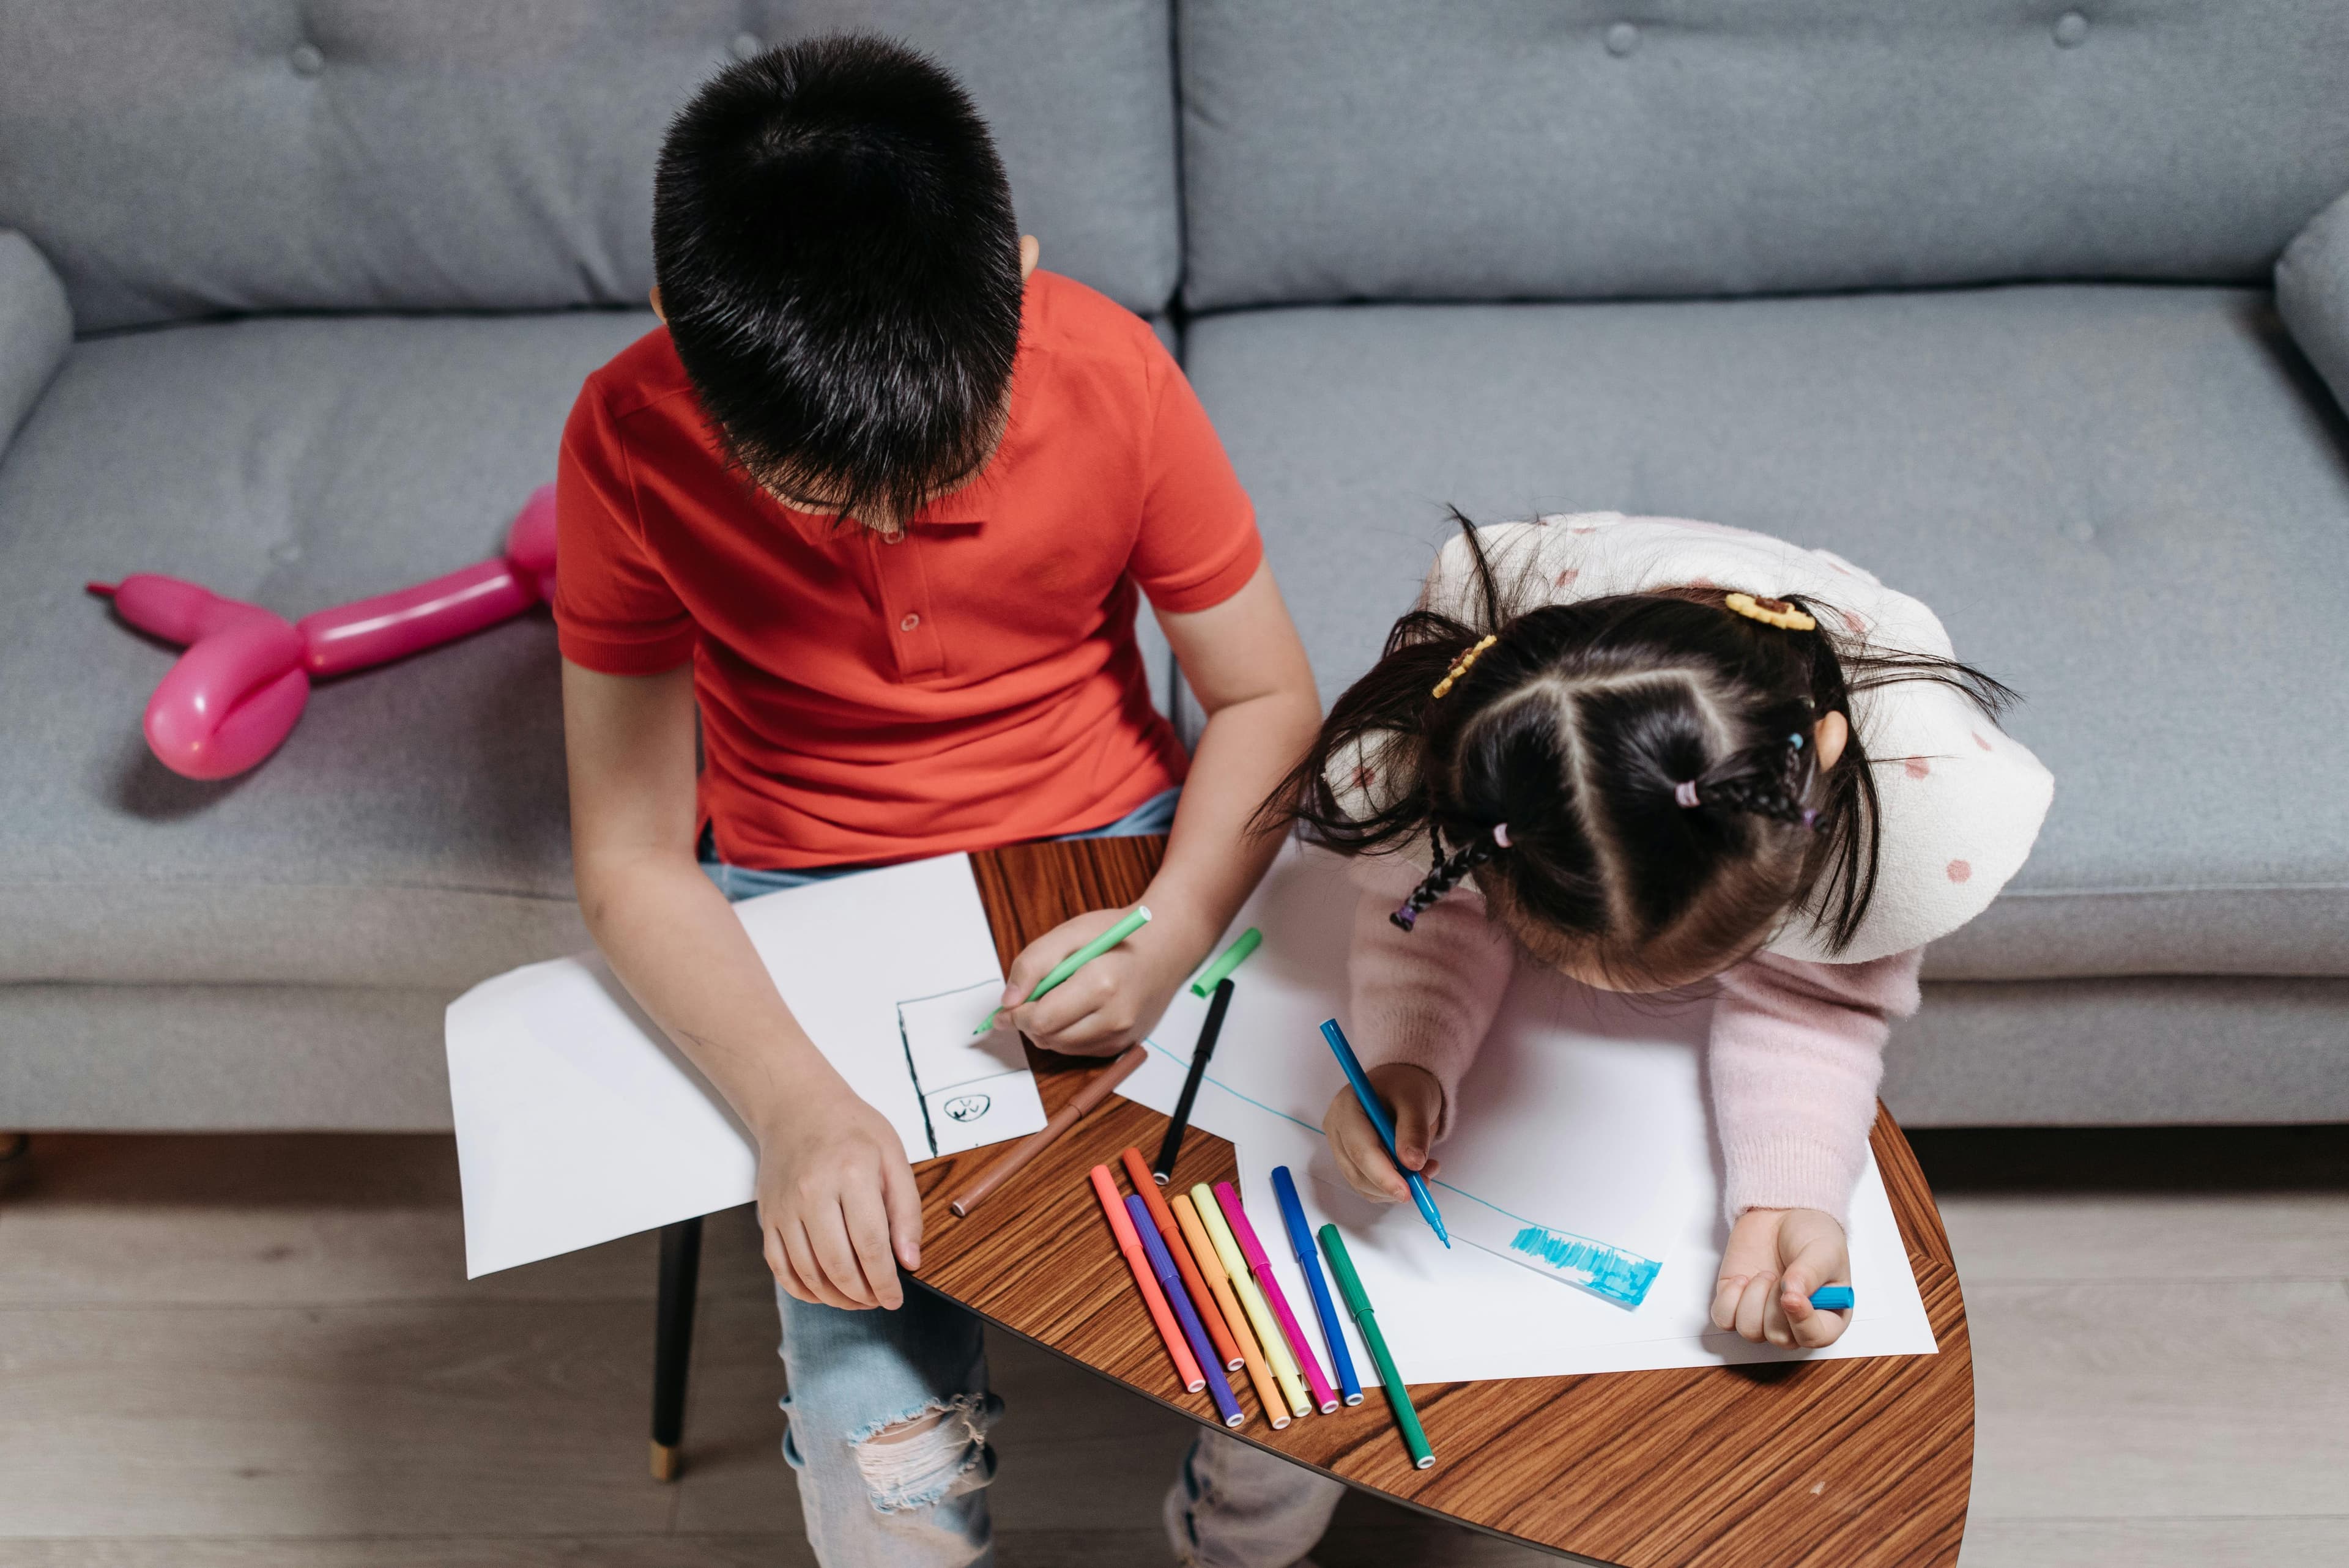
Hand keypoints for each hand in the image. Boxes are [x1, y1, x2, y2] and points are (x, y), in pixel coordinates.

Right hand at [754, 1084, 922, 1310]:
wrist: (798, 1108)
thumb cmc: (852, 1131)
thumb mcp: (893, 1158)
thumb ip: (906, 1211)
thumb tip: (910, 1261)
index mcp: (852, 1174)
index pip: (870, 1245)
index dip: (885, 1281)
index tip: (895, 1298)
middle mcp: (813, 1192)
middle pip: (837, 1264)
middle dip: (862, 1295)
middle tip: (877, 1301)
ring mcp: (785, 1207)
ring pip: (807, 1272)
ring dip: (834, 1297)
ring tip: (855, 1299)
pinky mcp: (768, 1216)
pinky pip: (780, 1266)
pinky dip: (801, 1288)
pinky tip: (822, 1292)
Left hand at [995, 905, 1196, 1057]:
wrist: (1166, 946)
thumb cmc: (1116, 934)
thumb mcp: (1070, 933)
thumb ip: (1033, 964)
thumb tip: (1008, 1002)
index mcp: (1101, 985)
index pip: (1042, 1019)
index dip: (1015, 1016)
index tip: (1005, 1008)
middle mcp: (1115, 1017)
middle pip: (1049, 1038)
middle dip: (1028, 1024)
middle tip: (1025, 1002)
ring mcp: (1123, 1035)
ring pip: (1062, 1048)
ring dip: (1046, 1031)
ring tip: (1051, 1001)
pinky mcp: (1125, 1044)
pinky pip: (1080, 1050)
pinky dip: (1066, 1035)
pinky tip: (1073, 1011)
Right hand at [1322, 1063, 1443, 1203]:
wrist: (1402, 1087)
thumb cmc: (1406, 1087)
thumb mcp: (1416, 1100)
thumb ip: (1414, 1130)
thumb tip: (1413, 1163)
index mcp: (1346, 1107)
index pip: (1360, 1149)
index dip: (1383, 1175)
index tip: (1407, 1191)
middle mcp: (1336, 1128)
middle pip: (1357, 1171)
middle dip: (1391, 1185)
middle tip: (1424, 1183)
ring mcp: (1340, 1146)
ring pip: (1362, 1184)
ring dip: (1394, 1189)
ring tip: (1426, 1171)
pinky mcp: (1350, 1160)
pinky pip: (1367, 1186)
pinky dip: (1391, 1188)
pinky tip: (1413, 1172)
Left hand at [1711, 1207, 1850, 1348]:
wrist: (1782, 1212)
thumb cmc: (1811, 1234)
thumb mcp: (1823, 1251)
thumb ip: (1809, 1274)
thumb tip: (1792, 1295)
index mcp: (1826, 1316)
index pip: (1814, 1338)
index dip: (1802, 1323)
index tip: (1791, 1296)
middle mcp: (1795, 1323)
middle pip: (1778, 1338)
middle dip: (1774, 1304)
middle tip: (1779, 1275)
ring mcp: (1764, 1315)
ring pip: (1749, 1331)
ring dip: (1753, 1299)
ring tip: (1766, 1274)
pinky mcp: (1736, 1303)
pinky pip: (1724, 1319)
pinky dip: (1729, 1299)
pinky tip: (1743, 1278)